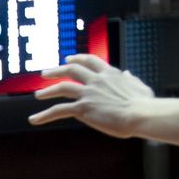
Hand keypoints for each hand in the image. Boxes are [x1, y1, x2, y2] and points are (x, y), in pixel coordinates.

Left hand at [29, 54, 155, 136]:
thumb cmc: (144, 105)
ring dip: (47, 90)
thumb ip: (131, 79)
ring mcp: (88, 93)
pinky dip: (44, 115)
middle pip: (71, 69)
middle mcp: (97, 80)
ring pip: (62, 87)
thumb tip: (127, 73)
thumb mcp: (140, 87)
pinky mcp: (83, 108)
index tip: (68, 59)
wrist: (141, 114)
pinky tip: (34, 120)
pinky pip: (58, 110)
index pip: (90, 61)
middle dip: (56, 70)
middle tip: (45, 73)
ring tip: (37, 95)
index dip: (77, 59)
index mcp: (111, 73)